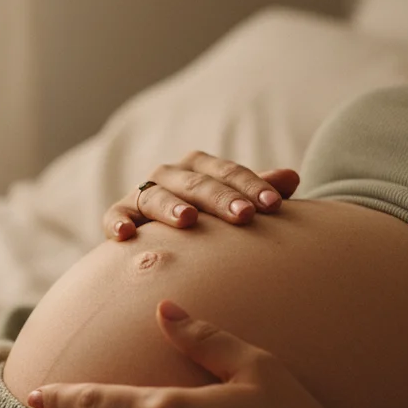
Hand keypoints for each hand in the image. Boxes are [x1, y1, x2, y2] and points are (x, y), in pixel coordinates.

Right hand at [105, 151, 299, 238]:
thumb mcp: (236, 204)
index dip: (252, 186)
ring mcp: (143, 193)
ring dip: (171, 206)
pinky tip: (127, 234)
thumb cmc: (210, 220)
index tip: (274, 204)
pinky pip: (115, 215)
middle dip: (221, 198)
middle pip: (196, 183)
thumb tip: (292, 177)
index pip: (229, 172)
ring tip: (188, 220)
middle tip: (244, 216)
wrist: (166, 240)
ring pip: (156, 195)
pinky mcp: (121, 214)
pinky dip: (118, 221)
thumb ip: (259, 192)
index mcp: (201, 167)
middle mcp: (170, 174)